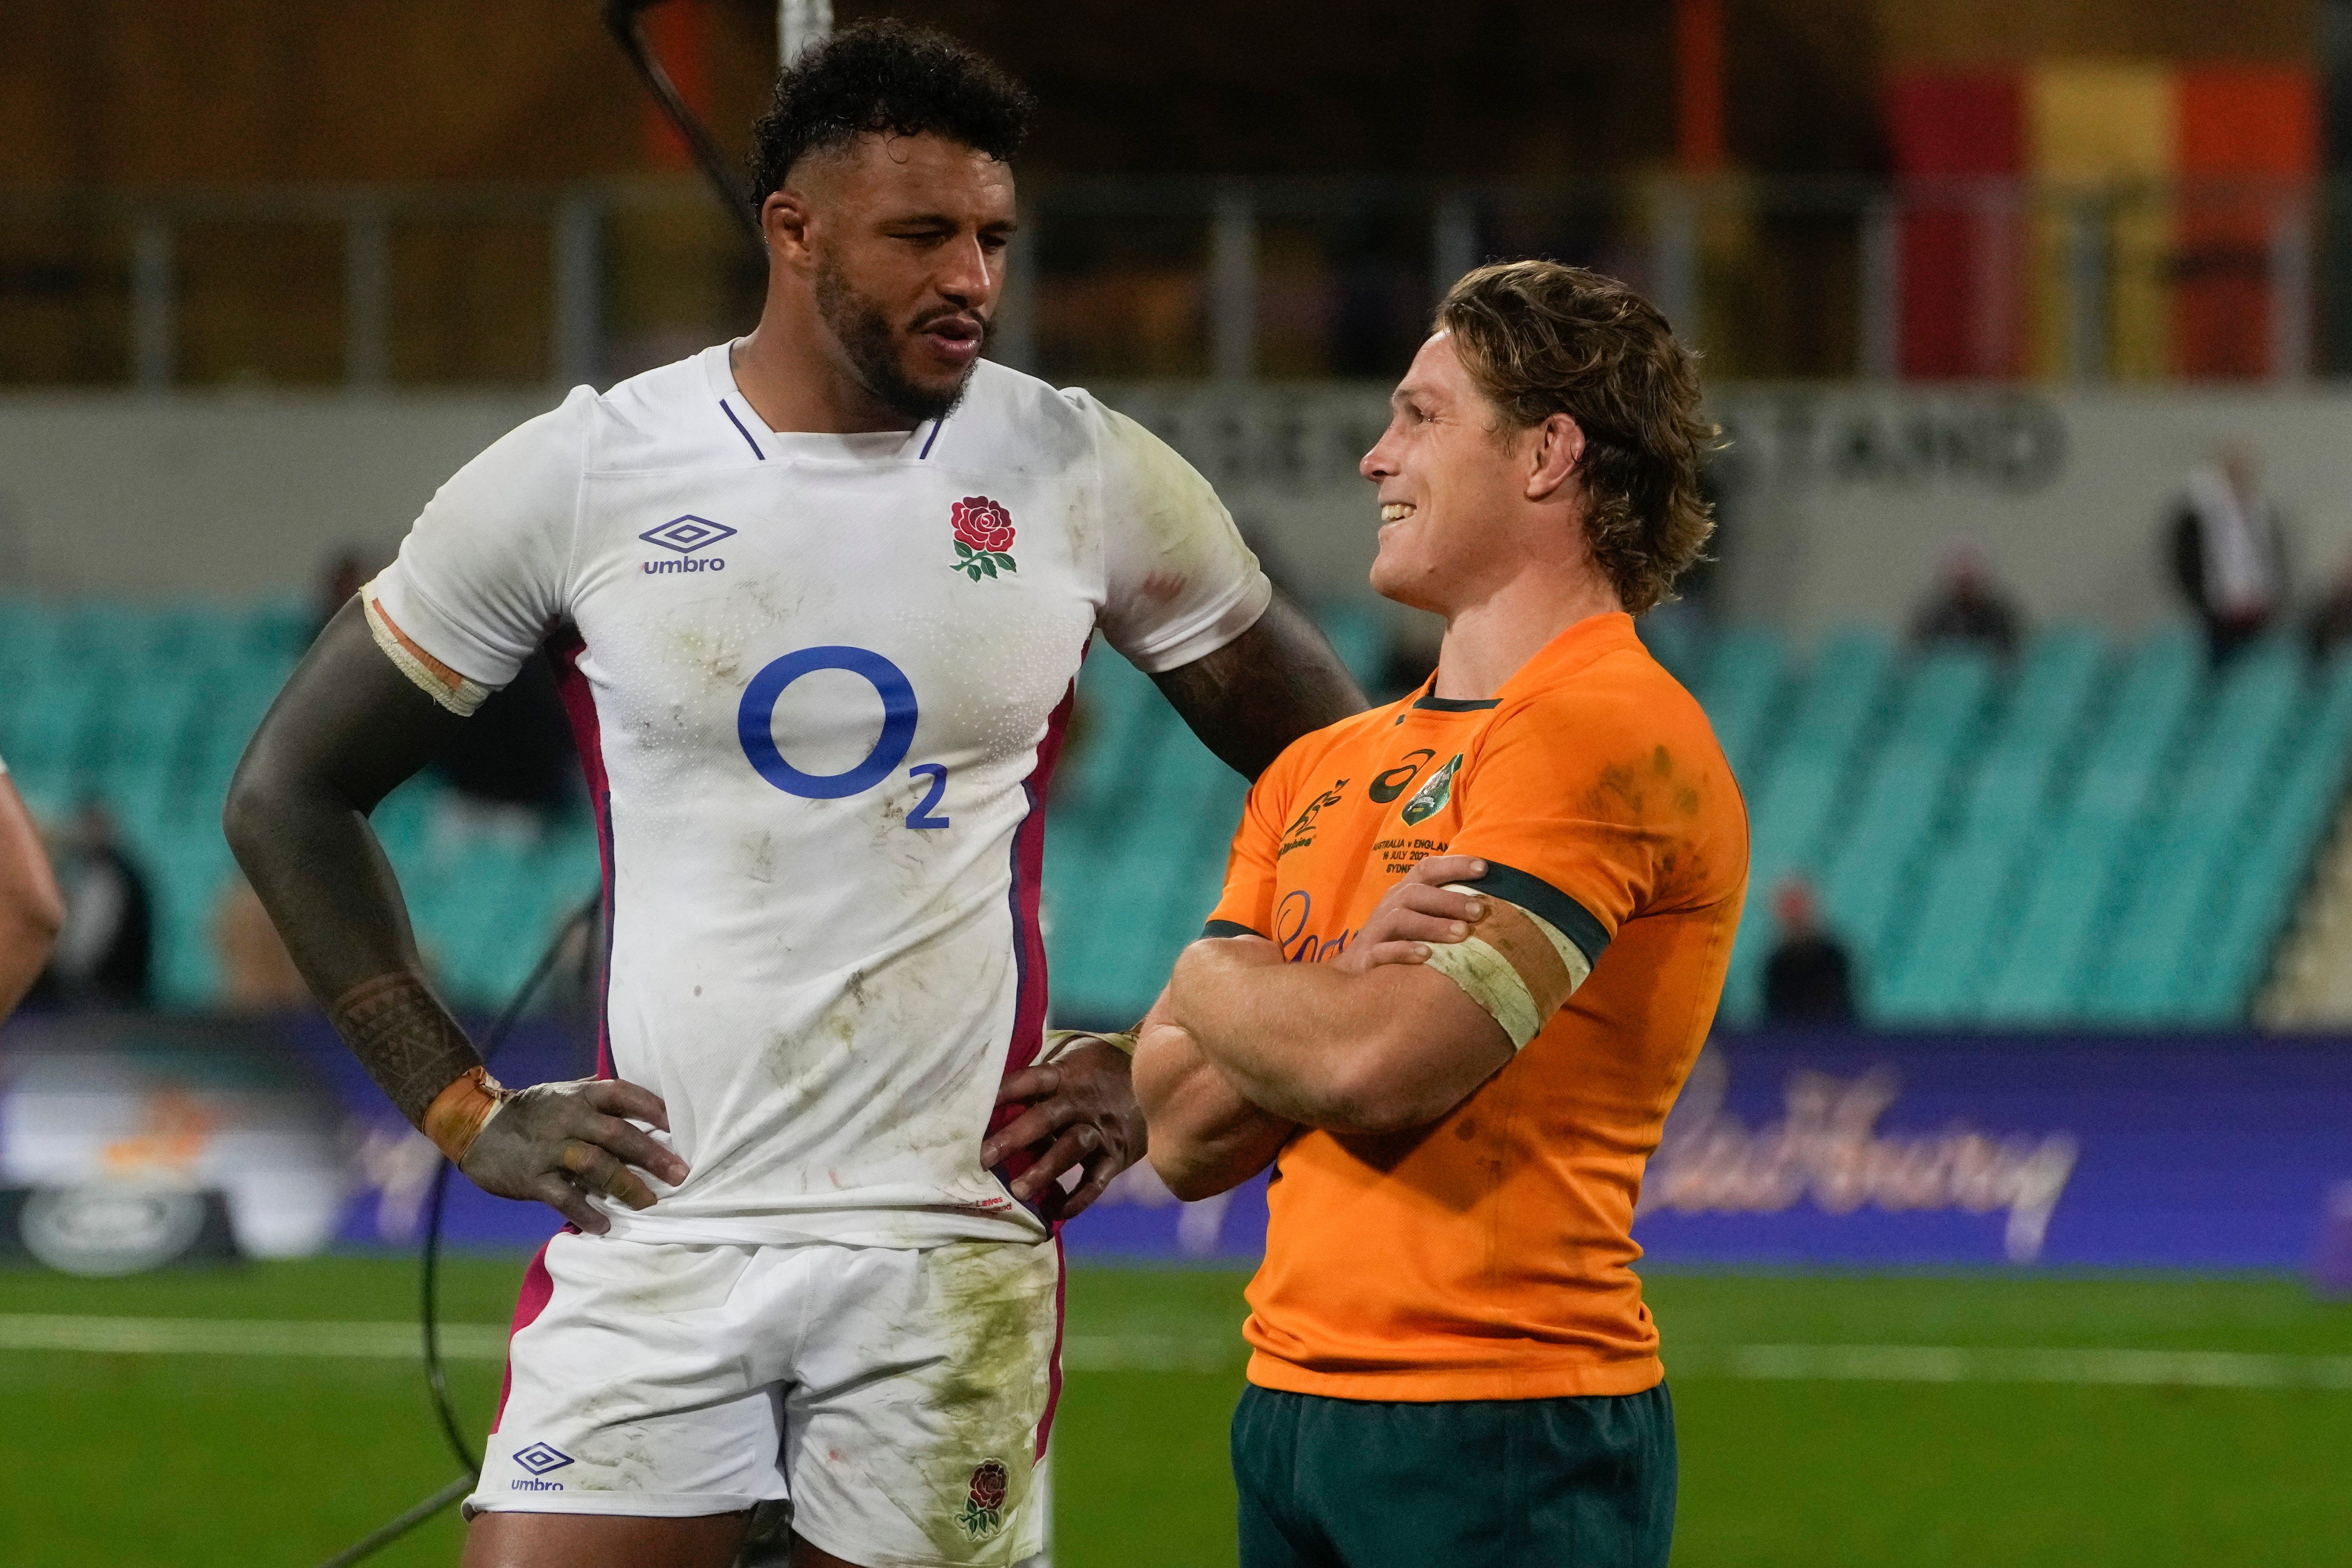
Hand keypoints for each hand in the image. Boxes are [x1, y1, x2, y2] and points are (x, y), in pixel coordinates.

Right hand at [459, 1077, 689, 1234]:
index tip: (677, 1126)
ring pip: (594, 1164)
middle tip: (679, 1173)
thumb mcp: (563, 1094)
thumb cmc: (532, 1113)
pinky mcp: (532, 1177)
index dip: (652, 1107)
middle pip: (616, 1133)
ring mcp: (549, 1149)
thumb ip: (598, 1100)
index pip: (622, 1094)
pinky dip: (585, 1213)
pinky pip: (563, 1197)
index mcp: (579, 1096)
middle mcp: (567, 1119)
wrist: (476, 1127)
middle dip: (651, 1154)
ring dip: (625, 1184)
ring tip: (649, 1202)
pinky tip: (604, 1226)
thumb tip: (646, 1109)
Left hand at [982, 1040, 1146, 1220]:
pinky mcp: (1117, 1154)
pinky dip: (1081, 1196)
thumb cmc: (1099, 1073)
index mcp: (1065, 1076)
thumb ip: (1040, 1079)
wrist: (1159, 1078)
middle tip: (982, 1158)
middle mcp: (1081, 1102)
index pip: (1029, 1080)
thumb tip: (993, 1092)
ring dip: (1045, 1169)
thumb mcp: (1072, 1063)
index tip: (972, 1106)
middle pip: (1045, 1117)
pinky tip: (1060, 1211)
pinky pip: (1098, 1178)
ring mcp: (1100, 1129)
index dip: (1003, 1091)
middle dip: (1013, 1137)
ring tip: (1018, 1190)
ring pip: (1071, 1148)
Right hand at [1334, 854, 1488, 972]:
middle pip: (1416, 893)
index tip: (1483, 868)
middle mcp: (1389, 907)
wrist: (1353, 975)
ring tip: (1461, 934)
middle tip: (1479, 911)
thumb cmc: (1397, 943)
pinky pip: (1383, 951)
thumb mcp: (1418, 921)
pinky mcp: (1366, 957)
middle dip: (1449, 900)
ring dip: (1432, 925)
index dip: (1453, 865)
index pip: (1427, 869)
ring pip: (1401, 919)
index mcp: (1404, 894)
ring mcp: (1376, 931)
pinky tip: (1427, 955)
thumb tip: (1492, 907)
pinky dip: (1404, 951)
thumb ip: (1445, 911)